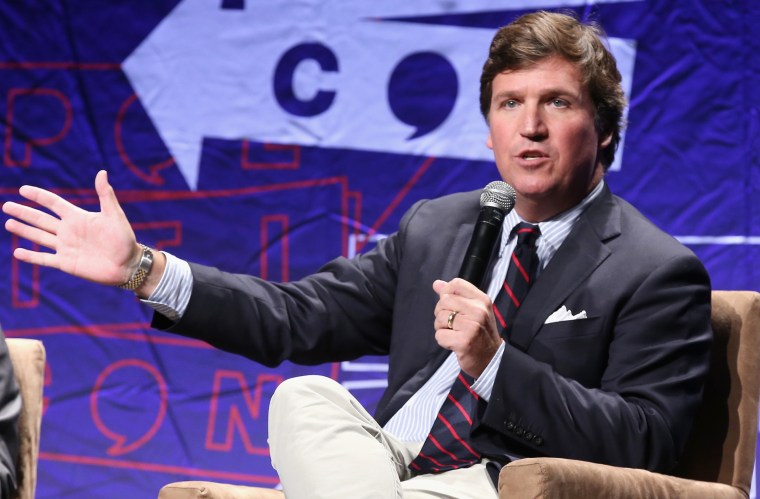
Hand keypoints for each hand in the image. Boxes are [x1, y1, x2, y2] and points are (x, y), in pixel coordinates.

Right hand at [3, 170, 141, 286]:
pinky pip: (45, 259)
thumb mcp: (114, 215)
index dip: (39, 196)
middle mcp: (68, 231)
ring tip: (9, 223)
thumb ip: (106, 195)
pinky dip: (31, 256)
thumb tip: (102, 172)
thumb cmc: (124, 239)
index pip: (54, 203)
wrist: (128, 264)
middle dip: (24, 212)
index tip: (23, 189)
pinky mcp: (66, 263)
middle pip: (41, 219)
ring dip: (24, 230)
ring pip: (39, 237)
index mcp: (78, 217)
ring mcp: (66, 247)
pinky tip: (17, 252)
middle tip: (6, 206)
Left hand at [432, 278, 502, 377]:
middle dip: (442, 313)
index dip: (446, 292)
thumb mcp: (474, 310)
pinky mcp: (463, 342)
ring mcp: (472, 326)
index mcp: (482, 300)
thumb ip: (455, 295)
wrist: (492, 359)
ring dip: (442, 328)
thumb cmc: (480, 333)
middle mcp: (478, 311)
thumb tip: (436, 284)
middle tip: (453, 324)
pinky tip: (454, 343)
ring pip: (440, 318)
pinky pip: (439, 335)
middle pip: (444, 301)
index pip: (456, 284)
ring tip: (455, 333)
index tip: (449, 304)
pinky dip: (443, 341)